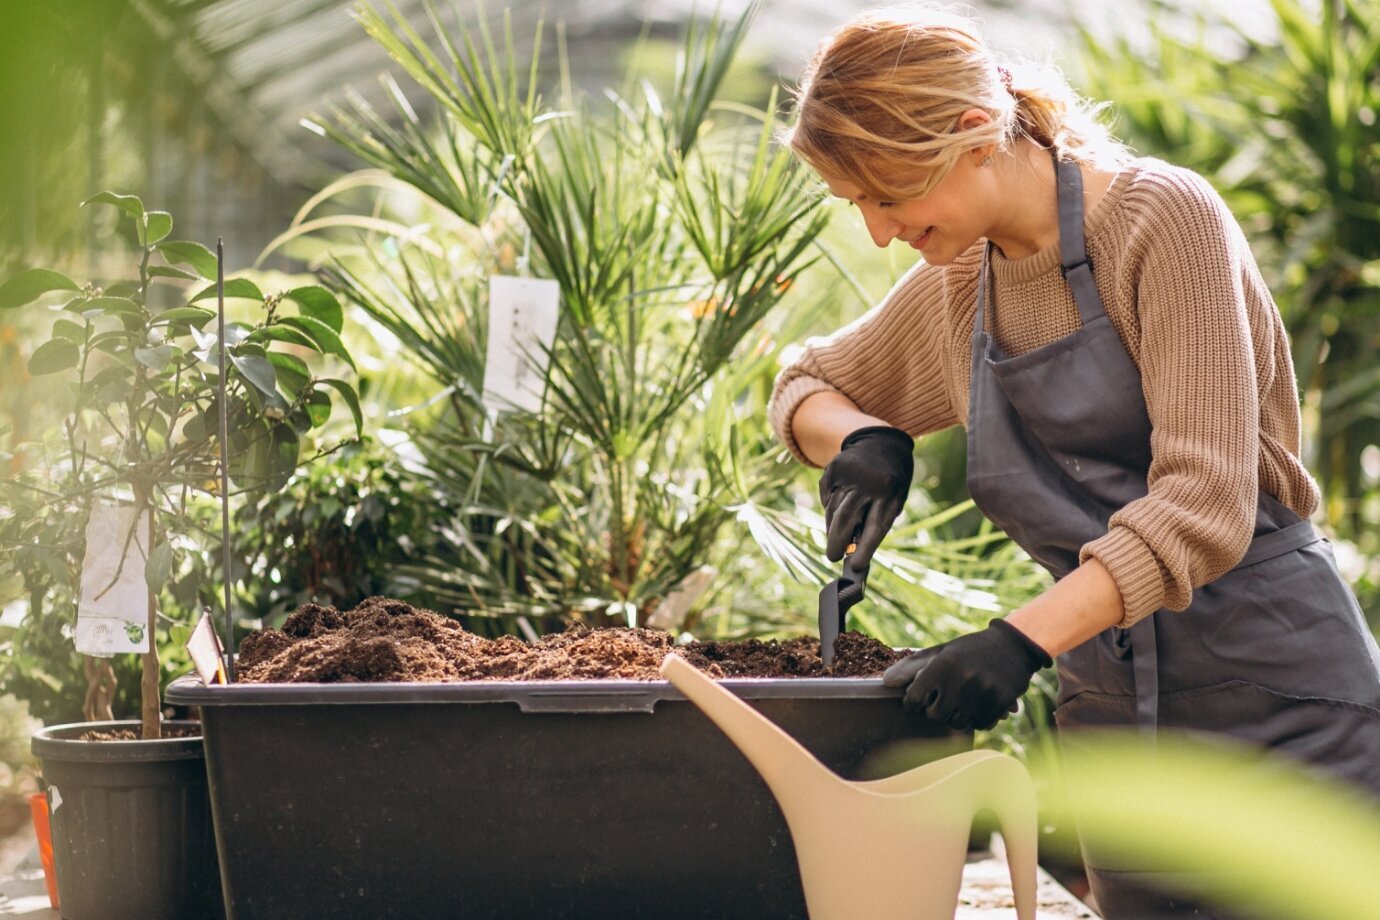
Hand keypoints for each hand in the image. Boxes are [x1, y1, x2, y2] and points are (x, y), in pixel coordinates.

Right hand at [818, 425, 913, 567]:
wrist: (882, 444)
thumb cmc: (890, 483)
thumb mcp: (892, 500)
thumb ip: (873, 522)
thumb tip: (851, 550)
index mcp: (890, 493)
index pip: (875, 527)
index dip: (865, 549)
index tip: (856, 566)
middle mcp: (870, 482)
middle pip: (846, 518)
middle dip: (837, 541)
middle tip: (833, 557)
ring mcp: (849, 473)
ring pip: (834, 509)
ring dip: (832, 528)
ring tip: (836, 539)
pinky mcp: (834, 467)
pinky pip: (827, 496)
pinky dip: (829, 507)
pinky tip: (835, 510)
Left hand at [882, 620, 1052, 729]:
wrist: (1012, 646)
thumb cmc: (969, 650)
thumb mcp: (941, 653)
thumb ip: (912, 667)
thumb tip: (885, 682)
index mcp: (942, 664)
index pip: (914, 698)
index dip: (913, 702)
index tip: (918, 701)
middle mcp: (961, 678)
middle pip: (934, 715)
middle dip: (936, 709)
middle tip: (944, 699)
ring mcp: (983, 692)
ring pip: (957, 723)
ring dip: (957, 716)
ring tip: (962, 701)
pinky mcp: (1001, 702)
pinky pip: (980, 725)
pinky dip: (977, 719)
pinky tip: (979, 704)